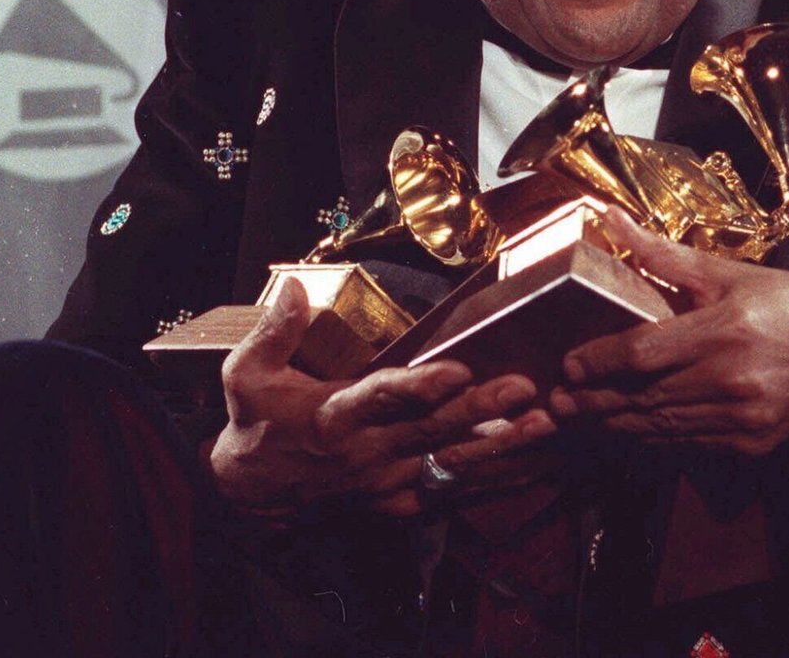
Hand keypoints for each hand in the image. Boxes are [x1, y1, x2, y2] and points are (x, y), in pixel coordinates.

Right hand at [208, 280, 557, 515]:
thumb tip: (295, 287)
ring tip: (543, 423)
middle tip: (525, 387)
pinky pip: (453, 491)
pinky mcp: (400, 502)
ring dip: (500, 444)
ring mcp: (387, 481)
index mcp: (334, 417)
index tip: (459, 369)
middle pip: (432, 428)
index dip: (421, 386)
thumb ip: (275, 331)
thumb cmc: (255, 424)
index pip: (382, 397)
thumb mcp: (245, 375)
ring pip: (451, 462)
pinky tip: (532, 462)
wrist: (250, 495)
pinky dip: (494, 479)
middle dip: (482, 407)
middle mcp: (367, 452)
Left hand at [549, 209, 788, 455]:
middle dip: (593, 400)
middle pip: (642, 395)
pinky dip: (651, 437)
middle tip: (556, 399)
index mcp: (725, 329)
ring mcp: (739, 417)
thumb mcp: (735, 273)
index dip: (599, 360)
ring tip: (578, 416)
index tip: (569, 363)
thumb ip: (667, 256)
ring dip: (613, 423)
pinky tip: (626, 429)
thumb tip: (614, 221)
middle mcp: (729, 378)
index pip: (642, 352)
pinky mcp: (747, 444)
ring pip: (658, 425)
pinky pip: (685, 443)